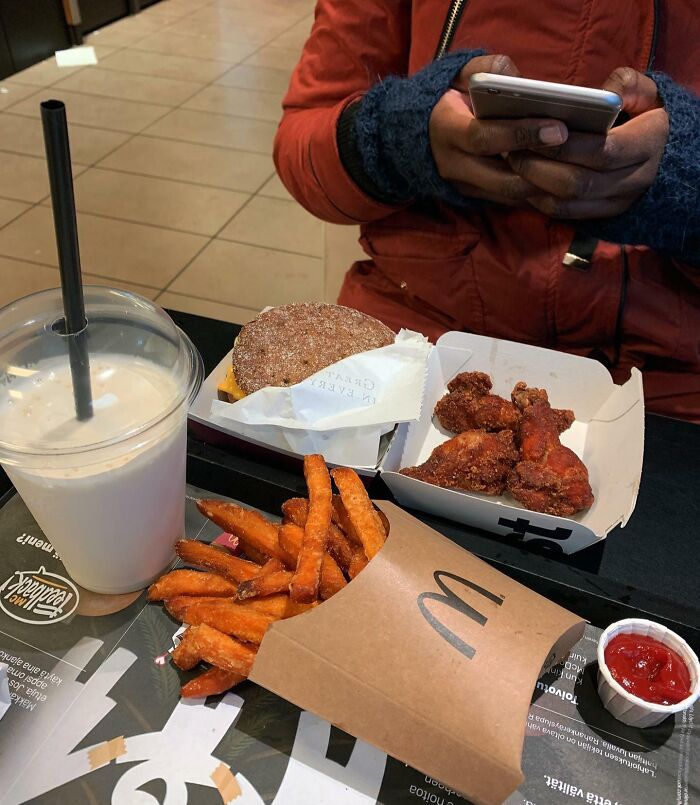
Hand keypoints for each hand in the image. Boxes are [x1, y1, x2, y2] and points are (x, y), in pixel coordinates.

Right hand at [429, 55, 567, 205]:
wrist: (419, 133)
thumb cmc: (447, 97)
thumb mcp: (460, 73)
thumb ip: (487, 69)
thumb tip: (519, 80)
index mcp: (447, 130)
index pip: (484, 138)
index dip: (522, 135)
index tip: (559, 127)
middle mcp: (454, 165)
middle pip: (502, 178)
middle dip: (543, 168)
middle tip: (577, 154)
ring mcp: (464, 186)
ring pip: (510, 195)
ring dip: (545, 185)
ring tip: (577, 168)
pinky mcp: (475, 197)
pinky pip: (510, 201)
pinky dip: (537, 192)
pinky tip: (561, 178)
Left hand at [505, 67, 668, 218]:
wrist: (664, 153)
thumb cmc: (647, 113)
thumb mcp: (646, 91)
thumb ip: (626, 85)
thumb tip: (603, 94)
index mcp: (647, 145)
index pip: (602, 151)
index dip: (566, 146)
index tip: (535, 133)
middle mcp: (635, 180)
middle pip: (578, 182)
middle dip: (540, 167)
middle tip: (511, 149)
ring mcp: (617, 202)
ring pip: (567, 203)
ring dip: (534, 185)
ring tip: (511, 163)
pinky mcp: (601, 213)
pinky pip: (564, 214)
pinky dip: (539, 200)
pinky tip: (521, 182)